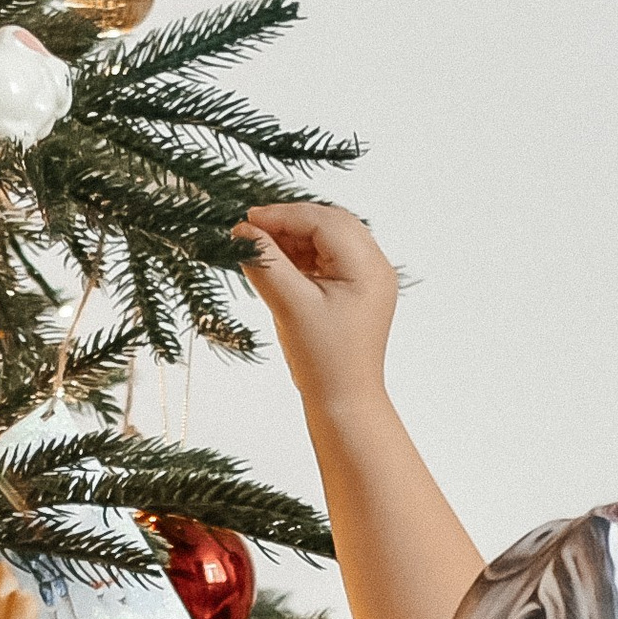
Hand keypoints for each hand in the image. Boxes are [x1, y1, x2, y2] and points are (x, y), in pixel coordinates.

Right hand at [235, 198, 401, 414]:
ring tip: (261, 250)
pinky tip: (279, 264)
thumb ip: (265, 263)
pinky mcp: (358, 290)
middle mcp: (376, 266)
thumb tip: (241, 233)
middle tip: (251, 232)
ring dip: (294, 239)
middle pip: (329, 223)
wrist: (344, 402)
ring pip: (328, 238)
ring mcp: (369, 278)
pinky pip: (329, 258)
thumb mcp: (290, 306)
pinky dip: (303, 256)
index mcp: (368, 267)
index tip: (246, 221)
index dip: (282, 216)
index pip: (323, 221)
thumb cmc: (322, 361)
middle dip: (288, 223)